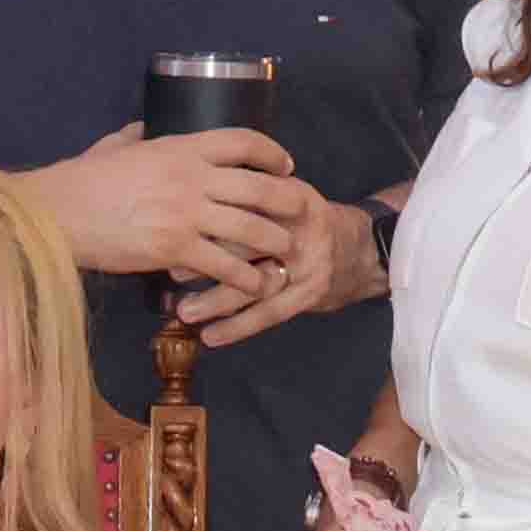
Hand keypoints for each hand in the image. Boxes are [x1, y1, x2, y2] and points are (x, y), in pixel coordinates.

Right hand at [38, 121, 303, 286]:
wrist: (57, 214)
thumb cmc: (82, 181)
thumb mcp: (115, 147)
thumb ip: (139, 137)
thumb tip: (148, 127)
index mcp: (179, 148)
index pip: (243, 141)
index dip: (272, 152)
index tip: (285, 165)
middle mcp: (191, 177)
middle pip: (260, 186)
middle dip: (288, 200)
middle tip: (301, 212)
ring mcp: (185, 214)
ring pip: (251, 228)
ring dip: (274, 243)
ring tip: (284, 254)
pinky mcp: (174, 249)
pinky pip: (225, 265)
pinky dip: (246, 277)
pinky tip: (255, 286)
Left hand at [184, 185, 382, 346]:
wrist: (360, 249)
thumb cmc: (302, 223)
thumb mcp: (280, 196)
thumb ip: (243, 195)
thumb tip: (181, 203)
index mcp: (286, 194)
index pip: (245, 202)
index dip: (208, 215)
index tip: (174, 227)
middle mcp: (299, 226)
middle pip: (249, 240)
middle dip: (208, 257)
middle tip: (170, 270)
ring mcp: (309, 261)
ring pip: (257, 281)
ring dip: (217, 299)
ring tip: (184, 312)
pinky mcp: (312, 292)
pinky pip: (271, 313)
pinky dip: (239, 327)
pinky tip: (211, 337)